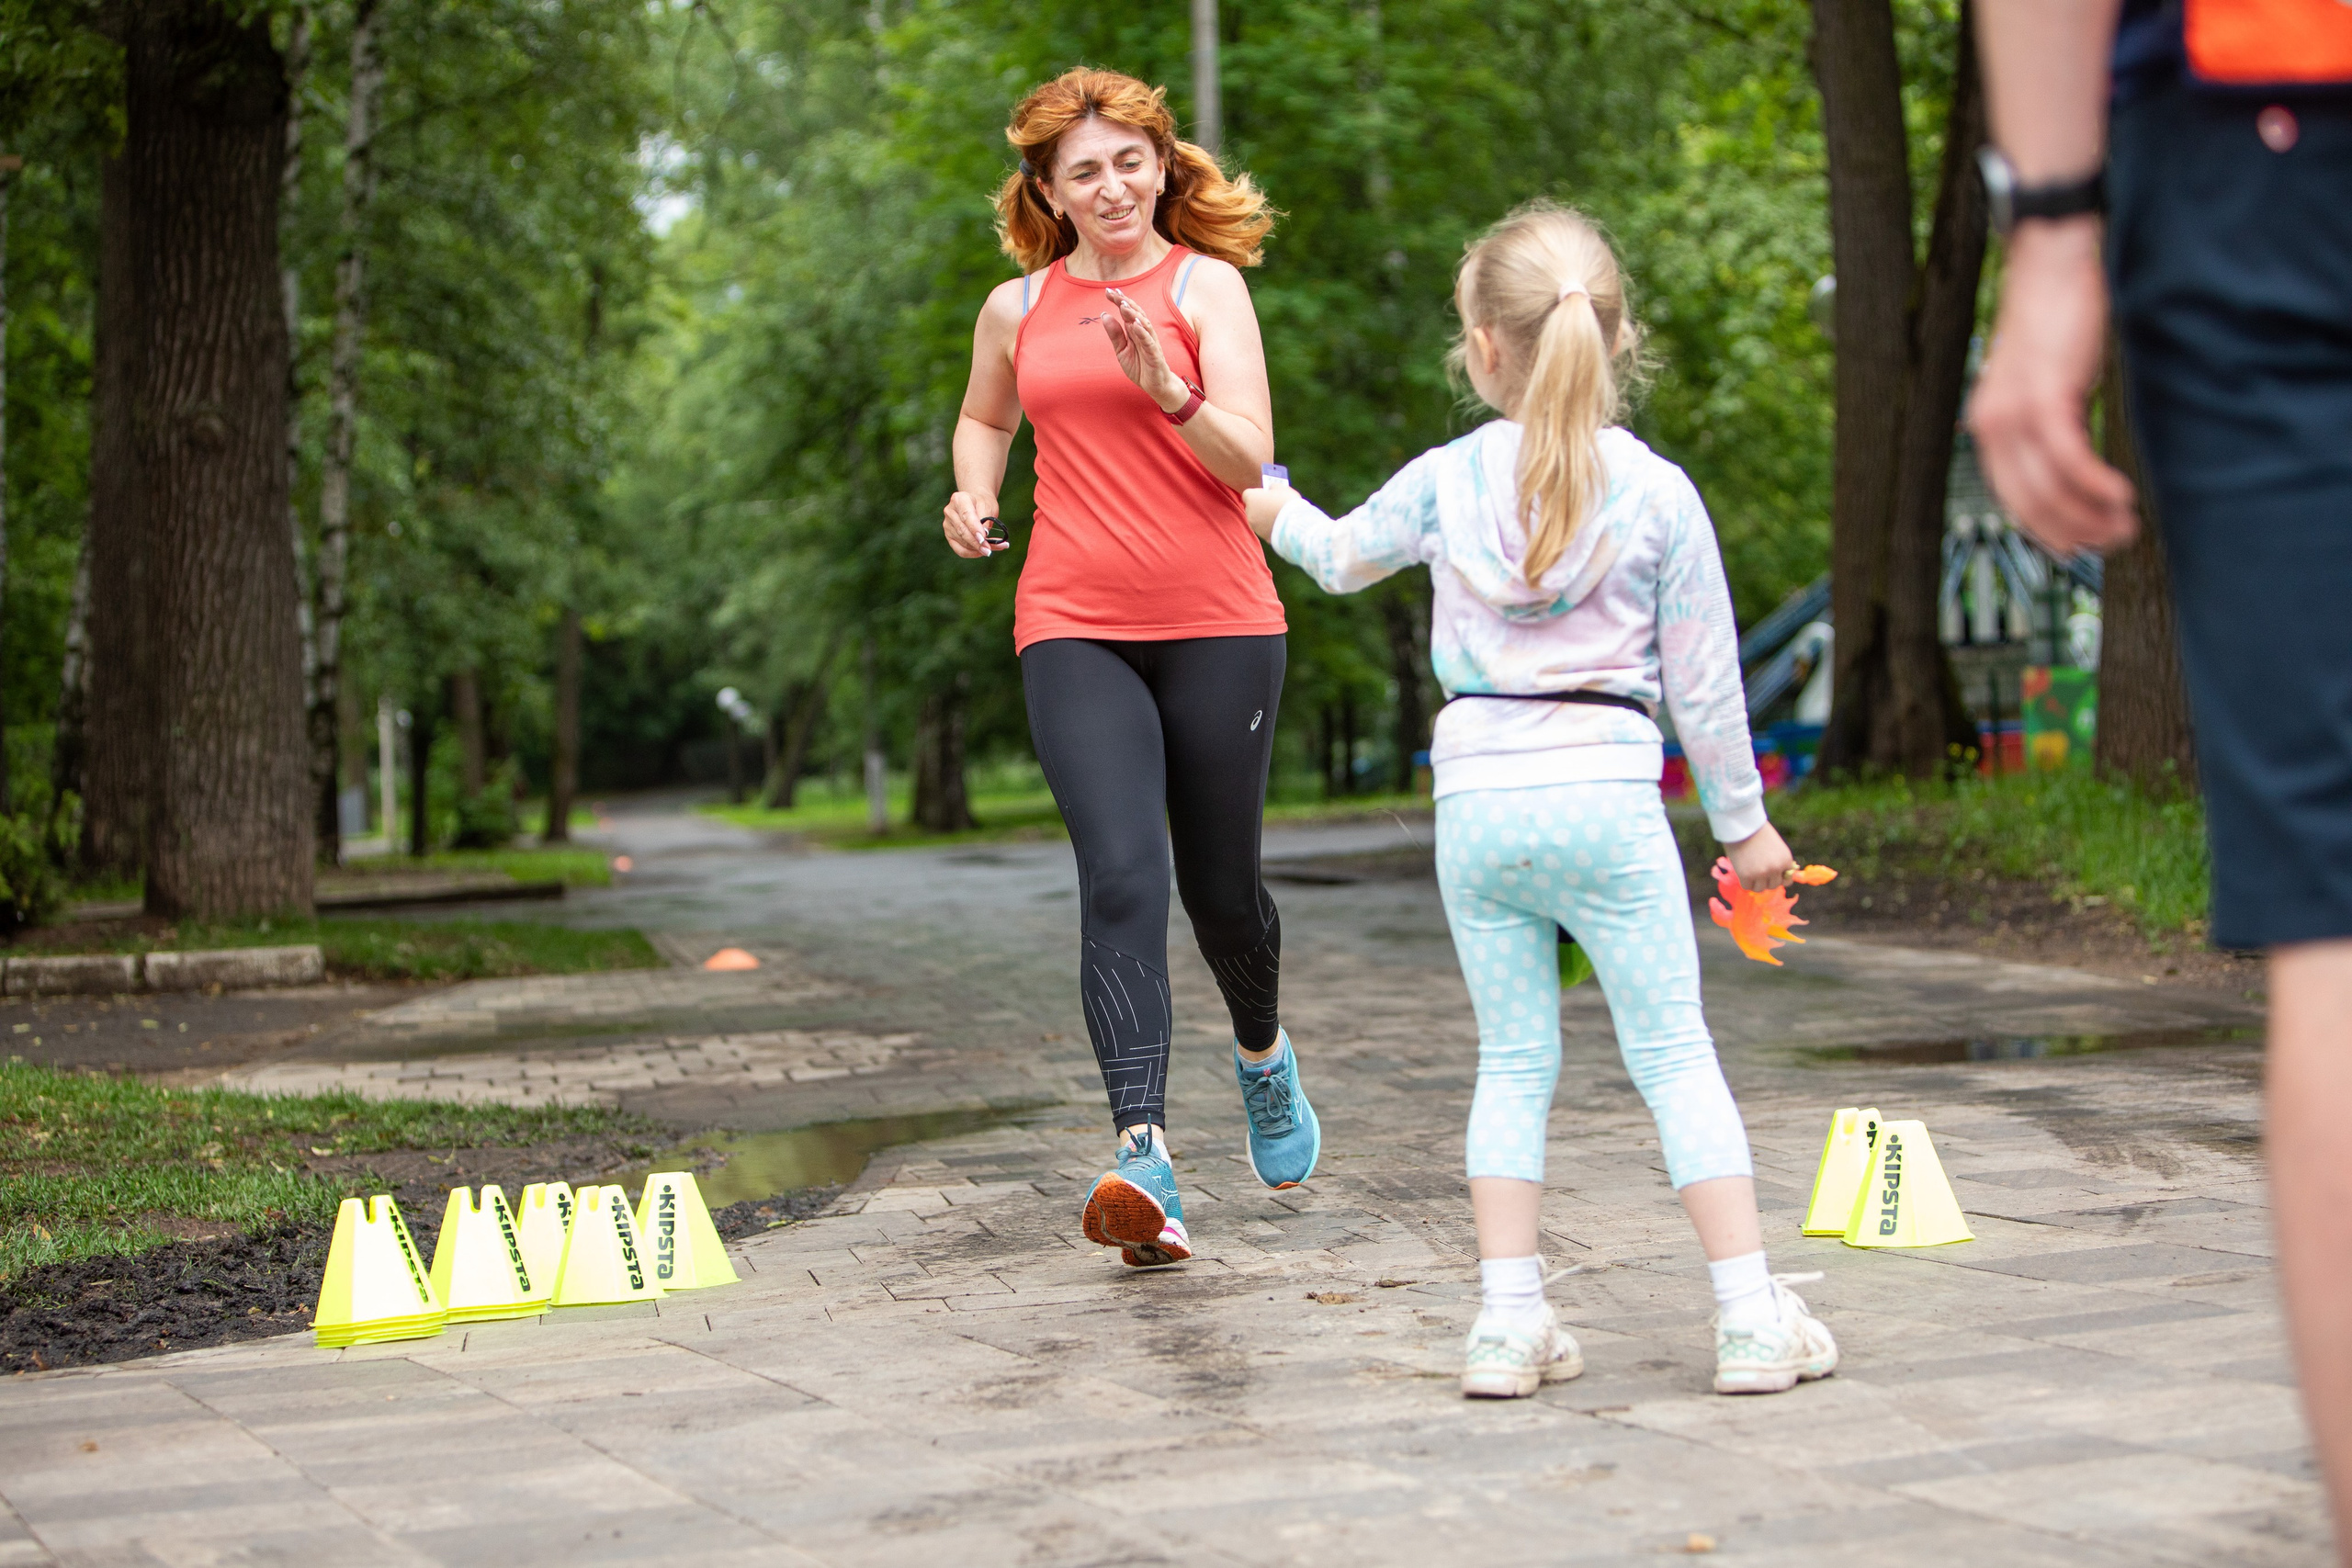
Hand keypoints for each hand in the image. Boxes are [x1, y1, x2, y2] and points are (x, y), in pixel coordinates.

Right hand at [942, 491, 1003, 558]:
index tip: (984, 538)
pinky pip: (959, 549)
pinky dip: (970, 553)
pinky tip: (980, 553)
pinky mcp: (949, 535)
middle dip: (977, 543)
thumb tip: (983, 537)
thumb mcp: (989, 507)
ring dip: (977, 549)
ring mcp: (948, 524)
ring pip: (962, 542)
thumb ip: (985, 520)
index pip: (966, 516)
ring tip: (990, 550)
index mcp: (959, 499)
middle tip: (988, 550)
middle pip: (962, 531)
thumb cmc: (983, 504)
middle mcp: (950, 511)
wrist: (976, 502)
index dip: (974, 529)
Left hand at [1101, 287, 1186, 409]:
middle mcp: (1144, 333)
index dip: (1119, 301)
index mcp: (1135, 331)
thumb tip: (1104, 314)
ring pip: (1143, 324)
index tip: (1108, 291)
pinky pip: (1149, 341)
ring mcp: (1150, 343)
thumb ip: (1115, 334)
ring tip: (1123, 305)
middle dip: (1125, 302)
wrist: (1156, 386)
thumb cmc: (1140, 367)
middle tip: (1113, 293)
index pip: (1127, 312)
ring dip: (1134, 314)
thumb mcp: (1122, 351)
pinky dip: (1142, 332)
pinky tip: (1135, 324)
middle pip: (1136, 313)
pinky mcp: (1155, 355)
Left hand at [1242, 486, 1288, 539]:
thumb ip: (1273, 487)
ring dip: (1264, 517)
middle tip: (1273, 504)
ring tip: (1279, 515)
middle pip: (1252, 507)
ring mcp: (1255, 526)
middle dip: (1260, 506)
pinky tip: (1281, 524)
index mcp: (1251, 498)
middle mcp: (1249, 512)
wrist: (1293, 525)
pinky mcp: (1262, 536)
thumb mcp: (1282, 488)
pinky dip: (1269, 527)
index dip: (1258, 493)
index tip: (1267, 494)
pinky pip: (1264, 529)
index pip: (1248, 494)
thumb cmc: (1287, 502)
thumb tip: (1271, 489)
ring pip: (1257, 519)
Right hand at [1723, 822, 1795, 892]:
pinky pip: (1747, 886)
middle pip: (1773, 886)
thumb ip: (1779, 861)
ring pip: (1760, 889)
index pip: (1787, 881)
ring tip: (1749, 870)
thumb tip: (1780, 877)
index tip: (1770, 874)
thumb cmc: (1759, 832)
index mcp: (1786, 860)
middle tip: (1757, 870)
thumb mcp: (1777, 847)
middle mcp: (1776, 869)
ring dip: (1755, 882)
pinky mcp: (1747, 876)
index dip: (1778, 878)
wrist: (1742, 825)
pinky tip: (1742, 871)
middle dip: (1766, 880)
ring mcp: (1761, 874)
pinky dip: (1745, 881)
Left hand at [1967, 219, 2138, 555]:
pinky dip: (2094, 485)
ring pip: (2049, 488)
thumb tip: (2074, 470)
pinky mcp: (2043, 395)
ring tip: (2126, 524)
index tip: (2081, 548)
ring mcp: (2013, 411)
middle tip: (2116, 541)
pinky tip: (2120, 496)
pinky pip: (2067, 459)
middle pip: (2030, 504)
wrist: (2055, 263)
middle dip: (2076, 532)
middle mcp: (1990, 424)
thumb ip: (2051, 424)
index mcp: (1987, 426)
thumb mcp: (2050, 383)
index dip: (2048, 531)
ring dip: (2091, 515)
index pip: (2012, 500)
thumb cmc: (2060, 320)